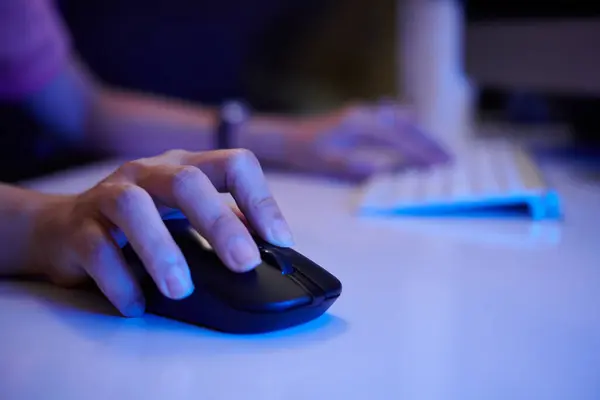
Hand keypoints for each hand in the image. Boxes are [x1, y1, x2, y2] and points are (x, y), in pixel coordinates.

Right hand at [32, 149, 293, 316]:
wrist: (62, 228)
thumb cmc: (138, 222)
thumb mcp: (185, 213)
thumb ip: (224, 222)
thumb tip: (269, 247)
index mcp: (184, 167)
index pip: (232, 164)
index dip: (260, 199)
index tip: (279, 241)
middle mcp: (148, 172)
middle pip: (186, 181)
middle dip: (218, 223)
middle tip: (242, 263)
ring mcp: (108, 194)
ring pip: (133, 208)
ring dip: (162, 250)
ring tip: (181, 289)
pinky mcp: (78, 227)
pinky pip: (96, 249)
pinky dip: (119, 279)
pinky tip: (136, 304)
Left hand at [244, 102, 450, 180]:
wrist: (290, 137)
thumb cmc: (307, 152)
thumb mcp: (330, 163)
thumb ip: (356, 166)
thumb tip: (385, 170)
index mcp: (361, 124)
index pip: (400, 138)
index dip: (421, 152)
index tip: (439, 164)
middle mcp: (368, 114)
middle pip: (408, 128)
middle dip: (429, 144)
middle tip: (449, 161)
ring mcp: (368, 114)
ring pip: (404, 124)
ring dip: (422, 138)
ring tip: (440, 154)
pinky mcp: (366, 119)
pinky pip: (395, 124)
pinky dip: (410, 133)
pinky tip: (419, 141)